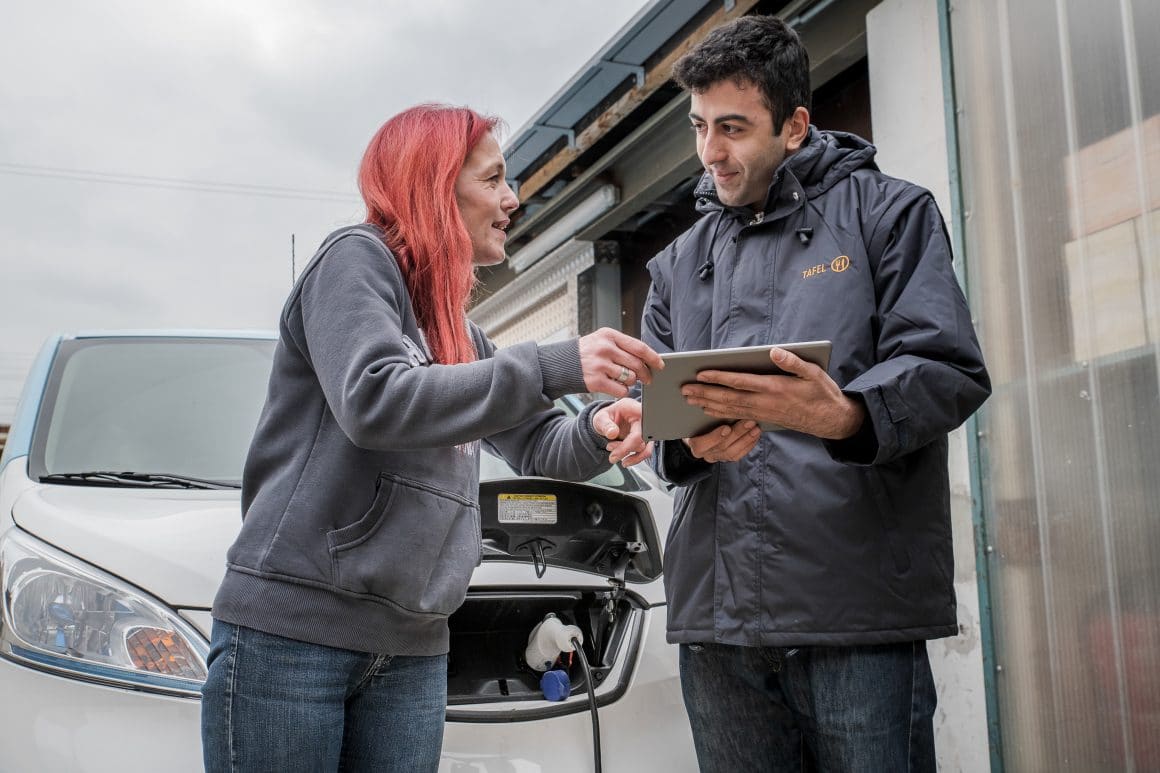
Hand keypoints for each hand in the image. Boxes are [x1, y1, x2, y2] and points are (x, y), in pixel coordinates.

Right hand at [578, 328, 664, 397]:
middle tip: (647, 379)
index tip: (660, 364)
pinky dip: (622, 390)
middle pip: (637, 364)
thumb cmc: (585, 353)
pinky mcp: (596, 381)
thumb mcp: (601, 340)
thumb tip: (647, 357)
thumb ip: (622, 346)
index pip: (639, 347)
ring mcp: (600, 365)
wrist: (560, 364)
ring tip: (623, 379)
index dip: (653, 357)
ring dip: (631, 382)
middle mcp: (605, 349)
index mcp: (609, 335)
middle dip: (646, 374)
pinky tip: (616, 386)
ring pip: (630, 378)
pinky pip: (620, 390)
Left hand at [592, 398, 652, 465]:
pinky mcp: (644, 440)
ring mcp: (644, 430)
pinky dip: (635, 459)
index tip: (635, 439)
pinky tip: (625, 460)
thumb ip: (605, 425)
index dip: (642, 428)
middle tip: (611, 452)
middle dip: (626, 447)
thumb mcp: (600, 418)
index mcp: (632, 408)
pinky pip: (645, 452)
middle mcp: (642, 418)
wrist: (606, 425)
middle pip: (642, 435)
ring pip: (643, 446)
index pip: (642, 418)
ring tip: (611, 450)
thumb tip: (612, 433)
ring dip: (626, 452)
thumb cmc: (605, 418)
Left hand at [681, 347, 864, 439]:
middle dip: (705, 393)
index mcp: (775, 388)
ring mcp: (763, 413)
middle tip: (685, 390)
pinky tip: (709, 409)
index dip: (720, 378)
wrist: (830, 420)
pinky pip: (737, 416)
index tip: (701, 373)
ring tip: (690, 399)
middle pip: (729, 398)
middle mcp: (765, 403)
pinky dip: (721, 412)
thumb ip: (793, 362)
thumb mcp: (814, 373)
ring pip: (730, 409)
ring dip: (708, 404)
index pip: (741, 382)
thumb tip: (774, 351)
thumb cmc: (822, 392)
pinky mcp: (763, 418)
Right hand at [683, 420, 760, 462]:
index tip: (726, 428)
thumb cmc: (695, 421)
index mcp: (694, 444)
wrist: (697, 432)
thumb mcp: (695, 417)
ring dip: (746, 439)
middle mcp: (705, 454)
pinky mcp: (727, 457)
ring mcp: (717, 457)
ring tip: (756, 428)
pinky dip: (749, 444)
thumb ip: (704, 413)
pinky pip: (739, 454)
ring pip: (732, 452)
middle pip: (722, 447)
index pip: (702, 444)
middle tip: (749, 422)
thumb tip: (710, 400)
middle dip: (737, 434)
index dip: (715, 437)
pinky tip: (756, 435)